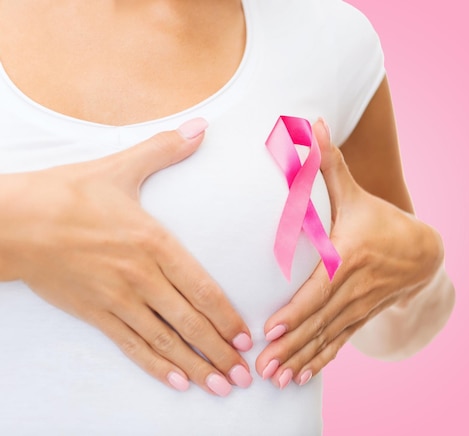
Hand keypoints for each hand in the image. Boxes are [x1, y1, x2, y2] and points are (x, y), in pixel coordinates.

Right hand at [0, 119, 252, 395]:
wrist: (13, 221)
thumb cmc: (69, 194)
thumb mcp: (121, 167)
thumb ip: (167, 149)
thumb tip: (202, 126)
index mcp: (154, 243)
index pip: (202, 288)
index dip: (227, 316)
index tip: (247, 337)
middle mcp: (140, 277)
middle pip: (189, 322)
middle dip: (220, 351)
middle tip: (245, 375)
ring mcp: (117, 299)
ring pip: (165, 341)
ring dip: (196, 366)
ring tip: (221, 386)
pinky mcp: (95, 313)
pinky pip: (131, 346)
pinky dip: (156, 366)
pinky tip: (177, 382)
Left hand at [255, 119, 442, 387]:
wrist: (422, 252)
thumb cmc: (379, 221)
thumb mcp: (355, 194)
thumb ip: (328, 163)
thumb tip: (311, 124)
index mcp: (349, 258)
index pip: (319, 290)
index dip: (296, 312)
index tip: (270, 330)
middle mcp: (353, 288)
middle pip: (319, 322)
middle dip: (290, 346)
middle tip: (262, 367)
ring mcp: (357, 308)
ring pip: (326, 338)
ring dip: (300, 360)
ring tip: (276, 380)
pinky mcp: (359, 318)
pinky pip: (337, 344)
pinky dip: (318, 362)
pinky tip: (300, 379)